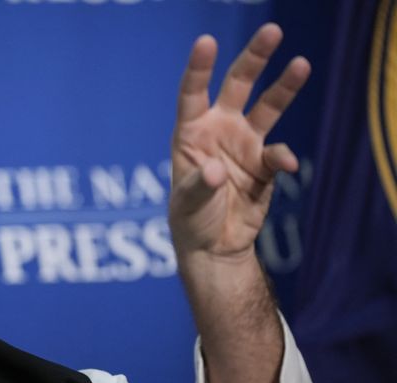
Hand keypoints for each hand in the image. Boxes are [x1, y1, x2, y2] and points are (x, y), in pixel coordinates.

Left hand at [169, 23, 310, 261]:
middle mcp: (218, 130)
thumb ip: (200, 186)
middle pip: (238, 86)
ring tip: (301, 63)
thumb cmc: (190, 220)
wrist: (215, 246)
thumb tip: (216, 170)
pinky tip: (285, 165)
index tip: (207, 41)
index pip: (193, 93)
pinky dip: (283, 156)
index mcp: (191, 133)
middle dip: (254, 58)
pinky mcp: (263, 164)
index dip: (200, 68)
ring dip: (284, 87)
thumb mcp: (187, 204)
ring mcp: (244, 144)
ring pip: (267, 107)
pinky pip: (278, 152)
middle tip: (272, 31)